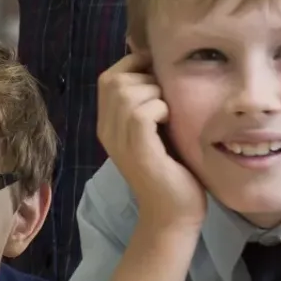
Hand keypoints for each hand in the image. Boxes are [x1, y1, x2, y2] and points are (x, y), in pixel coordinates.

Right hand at [97, 52, 205, 229]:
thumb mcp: (155, 132)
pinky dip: (159, 108)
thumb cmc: (172, 171)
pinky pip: (141, 114)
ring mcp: (119, 142)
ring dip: (154, 92)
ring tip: (169, 110)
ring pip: (126, 93)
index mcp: (108, 124)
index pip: (108, 78)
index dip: (133, 65)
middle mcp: (107, 130)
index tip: (159, 73)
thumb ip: (149, 106)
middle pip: (114, 80)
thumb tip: (159, 70)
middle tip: (166, 96)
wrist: (173, 215)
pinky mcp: (138, 152)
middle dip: (145, 77)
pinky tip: (171, 120)